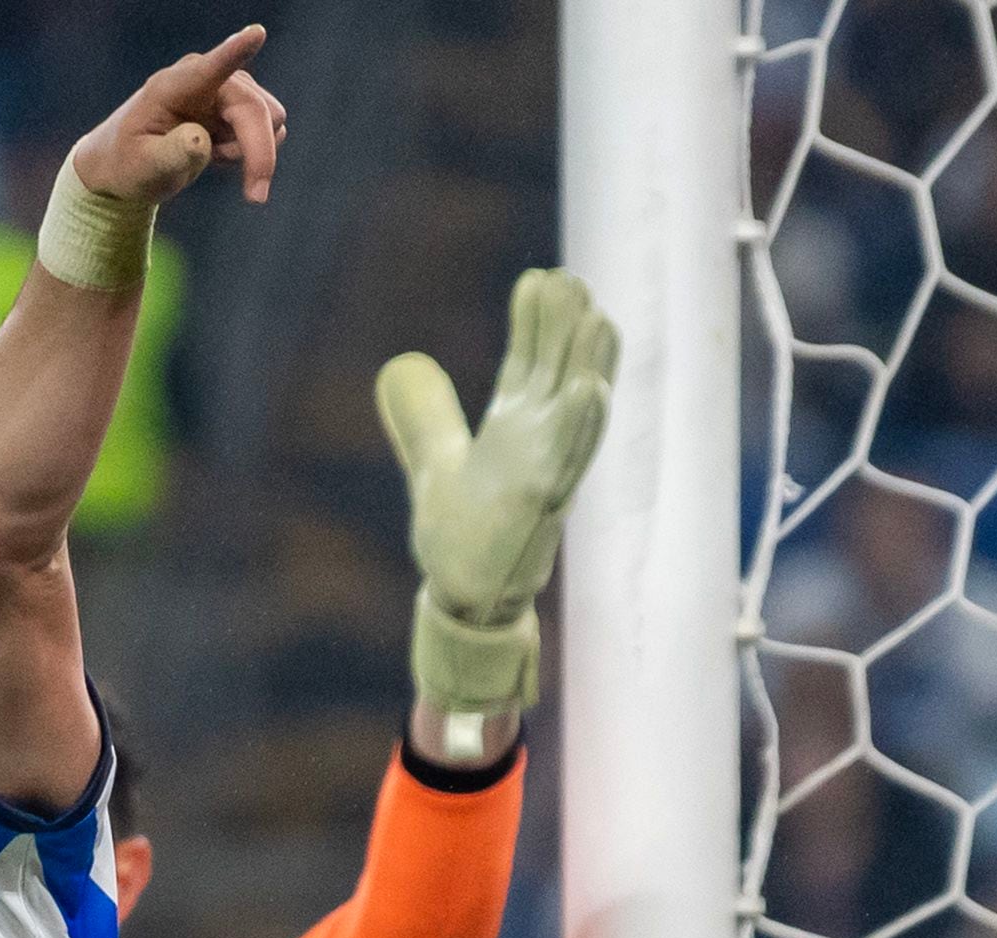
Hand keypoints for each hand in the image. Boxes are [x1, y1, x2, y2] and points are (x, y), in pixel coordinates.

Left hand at [71, 24, 286, 208]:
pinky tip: (218, 150)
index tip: (255, 34)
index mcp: (173, 87)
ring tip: (210, 156)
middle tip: (256, 197)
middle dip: (260, 153)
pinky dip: (249, 149)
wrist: (127, 162)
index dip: (234, 51)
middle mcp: (207, 78)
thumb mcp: (143, 169)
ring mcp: (227, 87)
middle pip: (256, 109)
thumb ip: (170, 155)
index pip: (209, 68)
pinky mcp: (239, 102)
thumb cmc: (129, 163)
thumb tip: (200, 140)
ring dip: (251, 150)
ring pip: (270, 118)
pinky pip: (266, 129)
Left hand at [377, 269, 619, 723]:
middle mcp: (538, 446)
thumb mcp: (436, 464)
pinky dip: (580, 427)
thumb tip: (398, 365)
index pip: (531, 365)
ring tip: (598, 318)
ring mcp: (544, 475)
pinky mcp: (539, 508)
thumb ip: (423, 417)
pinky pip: (566, 463)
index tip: (540, 278)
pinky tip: (592, 391)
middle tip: (572, 280)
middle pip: (559, 375)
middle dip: (568, 331)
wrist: (464, 600)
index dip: (536, 324)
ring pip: (576, 412)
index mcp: (516, 432)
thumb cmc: (464, 535)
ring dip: (589, 367)